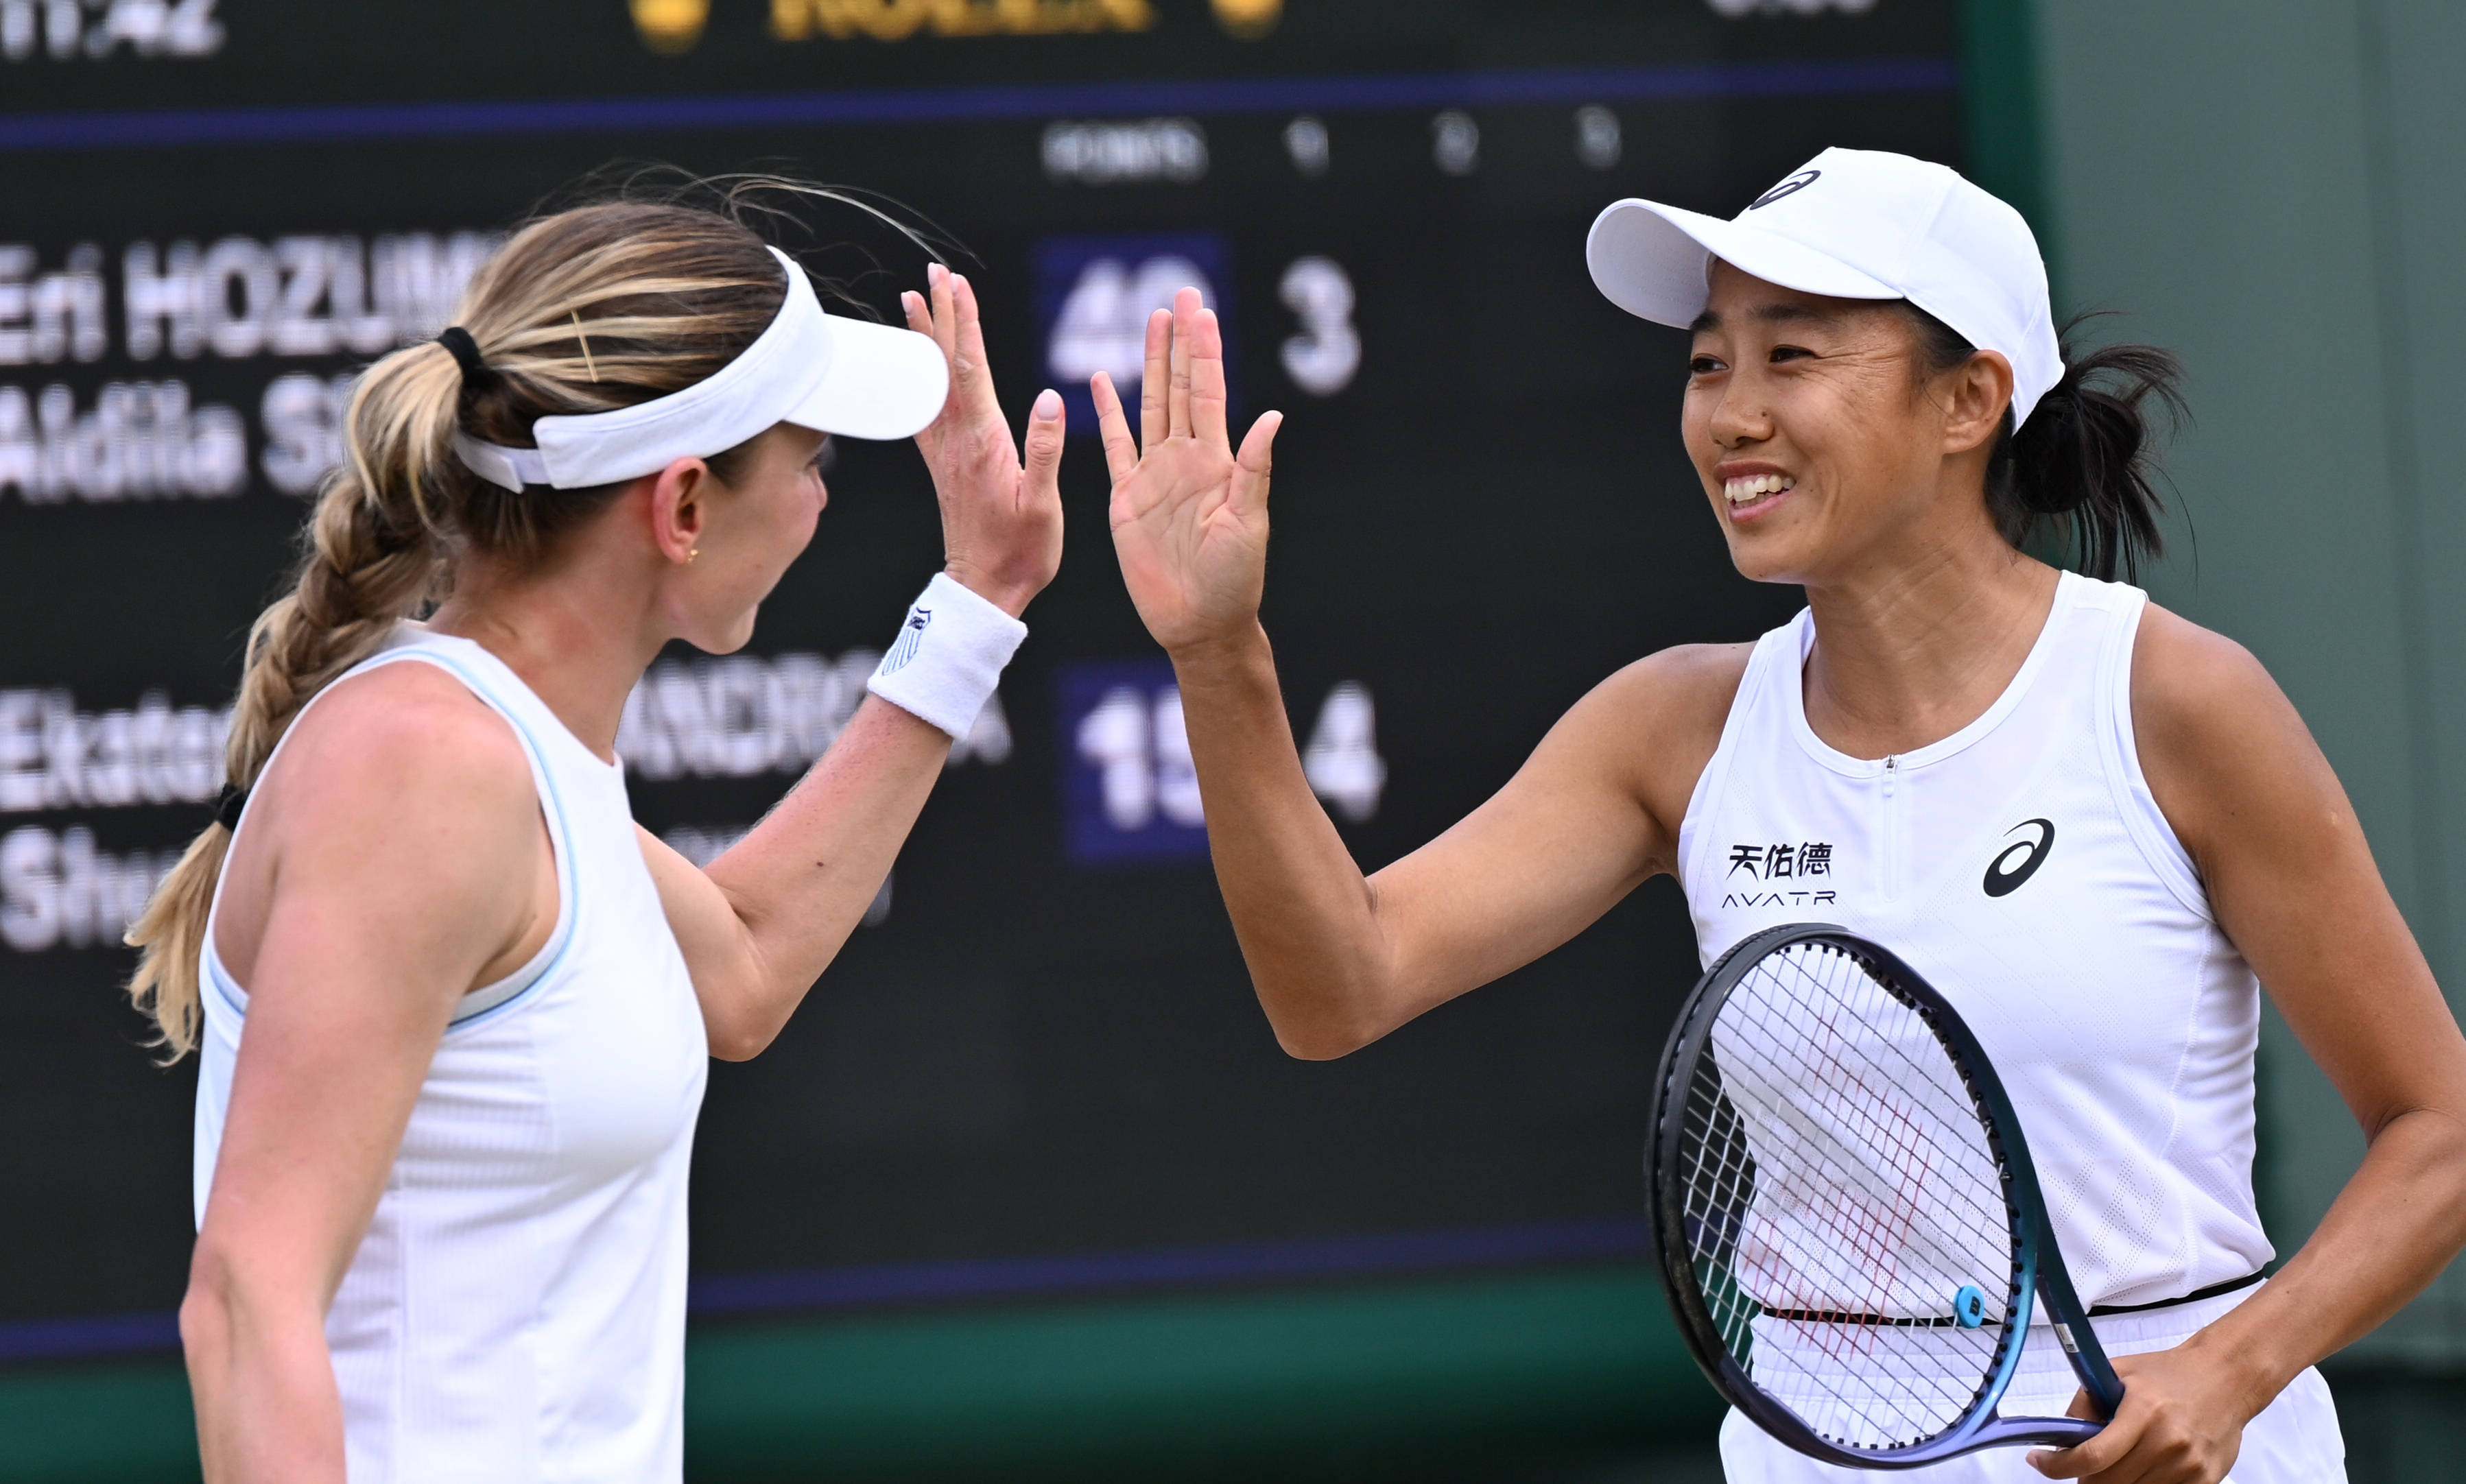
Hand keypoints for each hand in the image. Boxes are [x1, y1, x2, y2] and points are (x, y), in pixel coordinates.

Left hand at [901, 264, 1063, 617]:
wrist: (985, 587)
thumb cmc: (1021, 551)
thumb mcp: (1043, 505)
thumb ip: (1045, 451)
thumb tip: (1051, 398)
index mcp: (984, 441)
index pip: (972, 368)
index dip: (965, 322)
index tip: (958, 283)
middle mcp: (957, 439)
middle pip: (945, 363)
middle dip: (941, 314)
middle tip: (934, 273)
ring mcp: (945, 450)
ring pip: (931, 379)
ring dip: (925, 336)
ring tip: (913, 299)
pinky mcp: (942, 462)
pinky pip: (925, 406)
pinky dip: (919, 374)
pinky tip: (916, 361)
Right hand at [1093, 286, 1283, 656]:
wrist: (1199, 623)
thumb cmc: (1234, 581)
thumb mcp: (1249, 524)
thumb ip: (1254, 470)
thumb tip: (1272, 417)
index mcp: (1217, 462)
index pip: (1208, 392)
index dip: (1204, 350)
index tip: (1201, 310)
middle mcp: (1186, 460)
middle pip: (1179, 387)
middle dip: (1180, 341)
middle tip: (1179, 295)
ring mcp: (1155, 476)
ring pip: (1150, 406)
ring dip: (1149, 365)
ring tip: (1151, 322)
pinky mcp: (1127, 498)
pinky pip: (1115, 446)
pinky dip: (1108, 414)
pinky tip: (1102, 382)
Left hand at [2027, 1344, 2264, 1483]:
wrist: (2227, 1378)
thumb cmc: (2170, 1374)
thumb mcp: (2120, 1372)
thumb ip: (2086, 1402)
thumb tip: (2060, 1436)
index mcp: (2143, 1411)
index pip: (2093, 1455)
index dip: (2059, 1467)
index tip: (2042, 1462)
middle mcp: (2167, 1441)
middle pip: (2108, 1482)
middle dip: (2086, 1477)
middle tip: (2083, 1465)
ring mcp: (2188, 1465)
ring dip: (2116, 1483)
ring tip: (2119, 1461)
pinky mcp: (2205, 1480)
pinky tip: (2144, 1467)